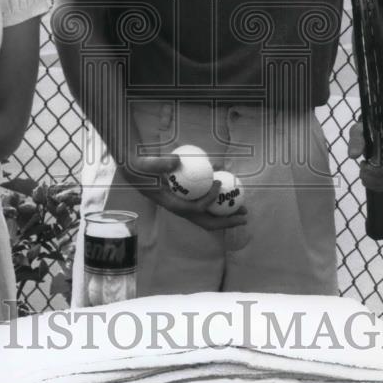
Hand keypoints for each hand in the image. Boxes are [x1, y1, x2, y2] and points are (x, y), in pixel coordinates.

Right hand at [120, 152, 247, 232]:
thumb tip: (177, 160)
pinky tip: (231, 193)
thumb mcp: (146, 164)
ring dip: (227, 215)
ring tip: (244, 208)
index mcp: (172, 205)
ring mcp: (186, 207)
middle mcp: (181, 210)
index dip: (209, 199)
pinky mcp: (189, 201)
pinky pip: (208, 205)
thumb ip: (160, 163)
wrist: (137, 173)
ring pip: (210, 217)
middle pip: (207, 222)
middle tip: (245, 215)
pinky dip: (220, 203)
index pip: (195, 208)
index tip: (219, 183)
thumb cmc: (142, 168)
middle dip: (228, 221)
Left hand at [348, 119, 382, 189]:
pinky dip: (376, 184)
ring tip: (362, 174)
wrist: (375, 132)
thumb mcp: (358, 131)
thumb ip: (356, 141)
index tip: (363, 164)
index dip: (377, 170)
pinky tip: (367, 178)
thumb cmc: (367, 130)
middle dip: (372, 177)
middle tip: (361, 170)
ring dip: (373, 182)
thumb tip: (353, 155)